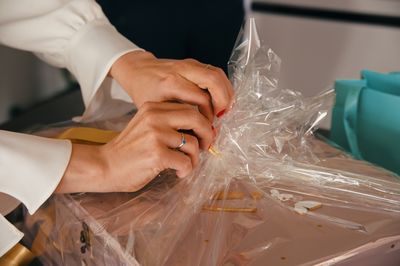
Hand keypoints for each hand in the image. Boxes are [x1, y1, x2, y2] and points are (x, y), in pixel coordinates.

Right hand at [56, 102, 212, 192]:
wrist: (104, 166)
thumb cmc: (128, 150)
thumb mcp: (145, 126)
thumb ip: (168, 123)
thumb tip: (200, 129)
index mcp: (153, 108)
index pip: (188, 107)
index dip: (202, 122)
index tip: (203, 134)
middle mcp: (154, 118)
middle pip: (196, 118)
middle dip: (207, 134)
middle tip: (206, 147)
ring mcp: (155, 136)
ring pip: (192, 143)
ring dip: (195, 158)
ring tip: (186, 165)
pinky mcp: (157, 155)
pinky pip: (185, 161)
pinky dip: (186, 170)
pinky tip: (178, 173)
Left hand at [109, 51, 233, 120]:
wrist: (138, 70)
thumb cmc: (144, 92)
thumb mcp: (155, 109)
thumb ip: (176, 119)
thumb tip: (198, 135)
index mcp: (170, 83)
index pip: (201, 98)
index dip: (208, 115)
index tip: (207, 127)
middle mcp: (182, 70)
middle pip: (213, 80)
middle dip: (223, 100)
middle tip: (222, 116)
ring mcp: (189, 64)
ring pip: (217, 74)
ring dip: (225, 92)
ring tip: (224, 109)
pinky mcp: (194, 63)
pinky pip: (214, 72)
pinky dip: (221, 86)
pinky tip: (220, 100)